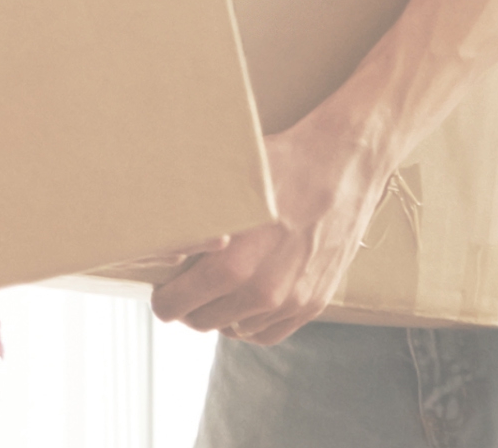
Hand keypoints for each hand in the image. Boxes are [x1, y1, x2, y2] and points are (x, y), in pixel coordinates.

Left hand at [151, 109, 391, 344]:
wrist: (344, 164)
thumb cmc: (281, 165)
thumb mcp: (224, 185)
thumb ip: (190, 220)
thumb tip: (153, 234)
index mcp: (232, 266)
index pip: (174, 306)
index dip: (163, 296)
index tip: (164, 287)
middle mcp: (261, 292)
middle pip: (202, 322)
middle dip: (190, 305)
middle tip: (188, 284)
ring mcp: (291, 301)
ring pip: (235, 329)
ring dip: (223, 313)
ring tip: (220, 288)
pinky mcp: (314, 302)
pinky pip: (269, 333)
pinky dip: (253, 323)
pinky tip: (246, 300)